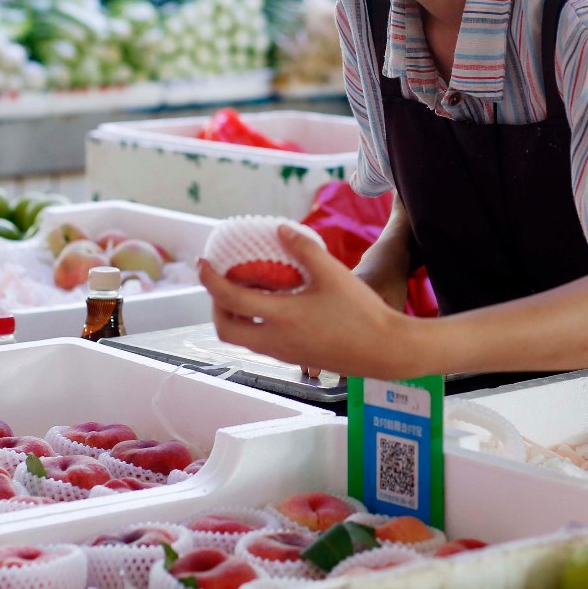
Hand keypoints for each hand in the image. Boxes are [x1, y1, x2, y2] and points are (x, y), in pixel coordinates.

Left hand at [197, 223, 426, 381]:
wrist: (384, 350)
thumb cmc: (361, 311)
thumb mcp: (333, 273)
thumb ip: (303, 249)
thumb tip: (279, 230)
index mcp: (281, 317)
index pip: (230, 300)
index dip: (210, 280)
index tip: (203, 263)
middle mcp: (275, 340)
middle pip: (225, 329)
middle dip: (216, 305)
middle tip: (223, 283)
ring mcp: (284, 353)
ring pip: (242, 339)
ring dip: (234, 316)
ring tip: (247, 291)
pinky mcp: (295, 358)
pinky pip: (260, 343)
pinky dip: (253, 324)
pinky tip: (273, 306)